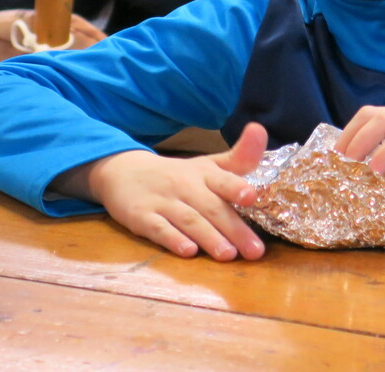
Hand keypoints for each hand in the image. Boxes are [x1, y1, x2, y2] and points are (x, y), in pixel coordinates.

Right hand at [60, 122, 268, 260]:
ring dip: (209, 237)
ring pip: (189, 220)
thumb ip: (239, 157)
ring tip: (228, 255)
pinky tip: (187, 251)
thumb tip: (260, 129)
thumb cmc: (178, 175)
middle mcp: (185, 185)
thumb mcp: (207, 165)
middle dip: (234, 229)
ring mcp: (163, 201)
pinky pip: (158, 229)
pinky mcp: (142, 217)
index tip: (251, 196)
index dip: (236, 186)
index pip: (223, 178)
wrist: (124, 171)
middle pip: (212, 207)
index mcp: (205, 173)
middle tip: (255, 251)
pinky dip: (173, 240)